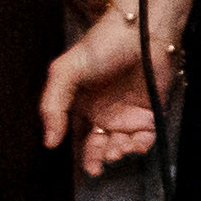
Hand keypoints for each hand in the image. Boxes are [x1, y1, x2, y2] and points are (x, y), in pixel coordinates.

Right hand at [41, 1, 157, 172]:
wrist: (141, 33)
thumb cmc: (101, 46)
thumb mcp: (65, 72)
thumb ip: (53, 106)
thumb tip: (49, 141)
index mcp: (80, 105)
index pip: (75, 136)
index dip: (77, 154)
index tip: (78, 167)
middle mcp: (103, 113)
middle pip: (98, 147)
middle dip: (96, 159)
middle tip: (97, 166)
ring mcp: (127, 114)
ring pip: (120, 146)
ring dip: (116, 153)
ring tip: (114, 150)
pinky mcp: (151, 113)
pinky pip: (145, 139)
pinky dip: (139, 146)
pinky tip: (133, 145)